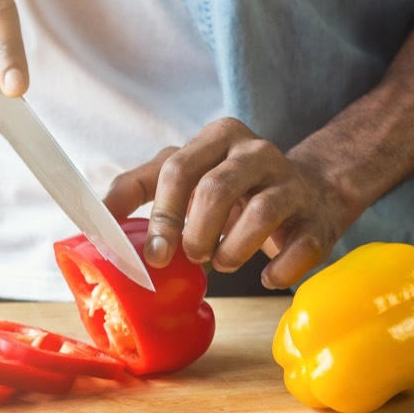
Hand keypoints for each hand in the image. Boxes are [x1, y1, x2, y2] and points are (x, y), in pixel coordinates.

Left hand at [104, 118, 364, 290]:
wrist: (311, 192)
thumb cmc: (235, 189)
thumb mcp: (187, 174)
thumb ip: (141, 187)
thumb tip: (96, 218)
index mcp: (219, 137)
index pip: (178, 169)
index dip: (161, 216)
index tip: (153, 254)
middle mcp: (257, 152)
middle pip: (217, 189)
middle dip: (196, 233)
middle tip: (191, 257)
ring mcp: (292, 184)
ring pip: (261, 213)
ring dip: (233, 250)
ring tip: (223, 262)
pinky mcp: (318, 219)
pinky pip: (299, 247)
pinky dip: (277, 269)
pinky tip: (264, 276)